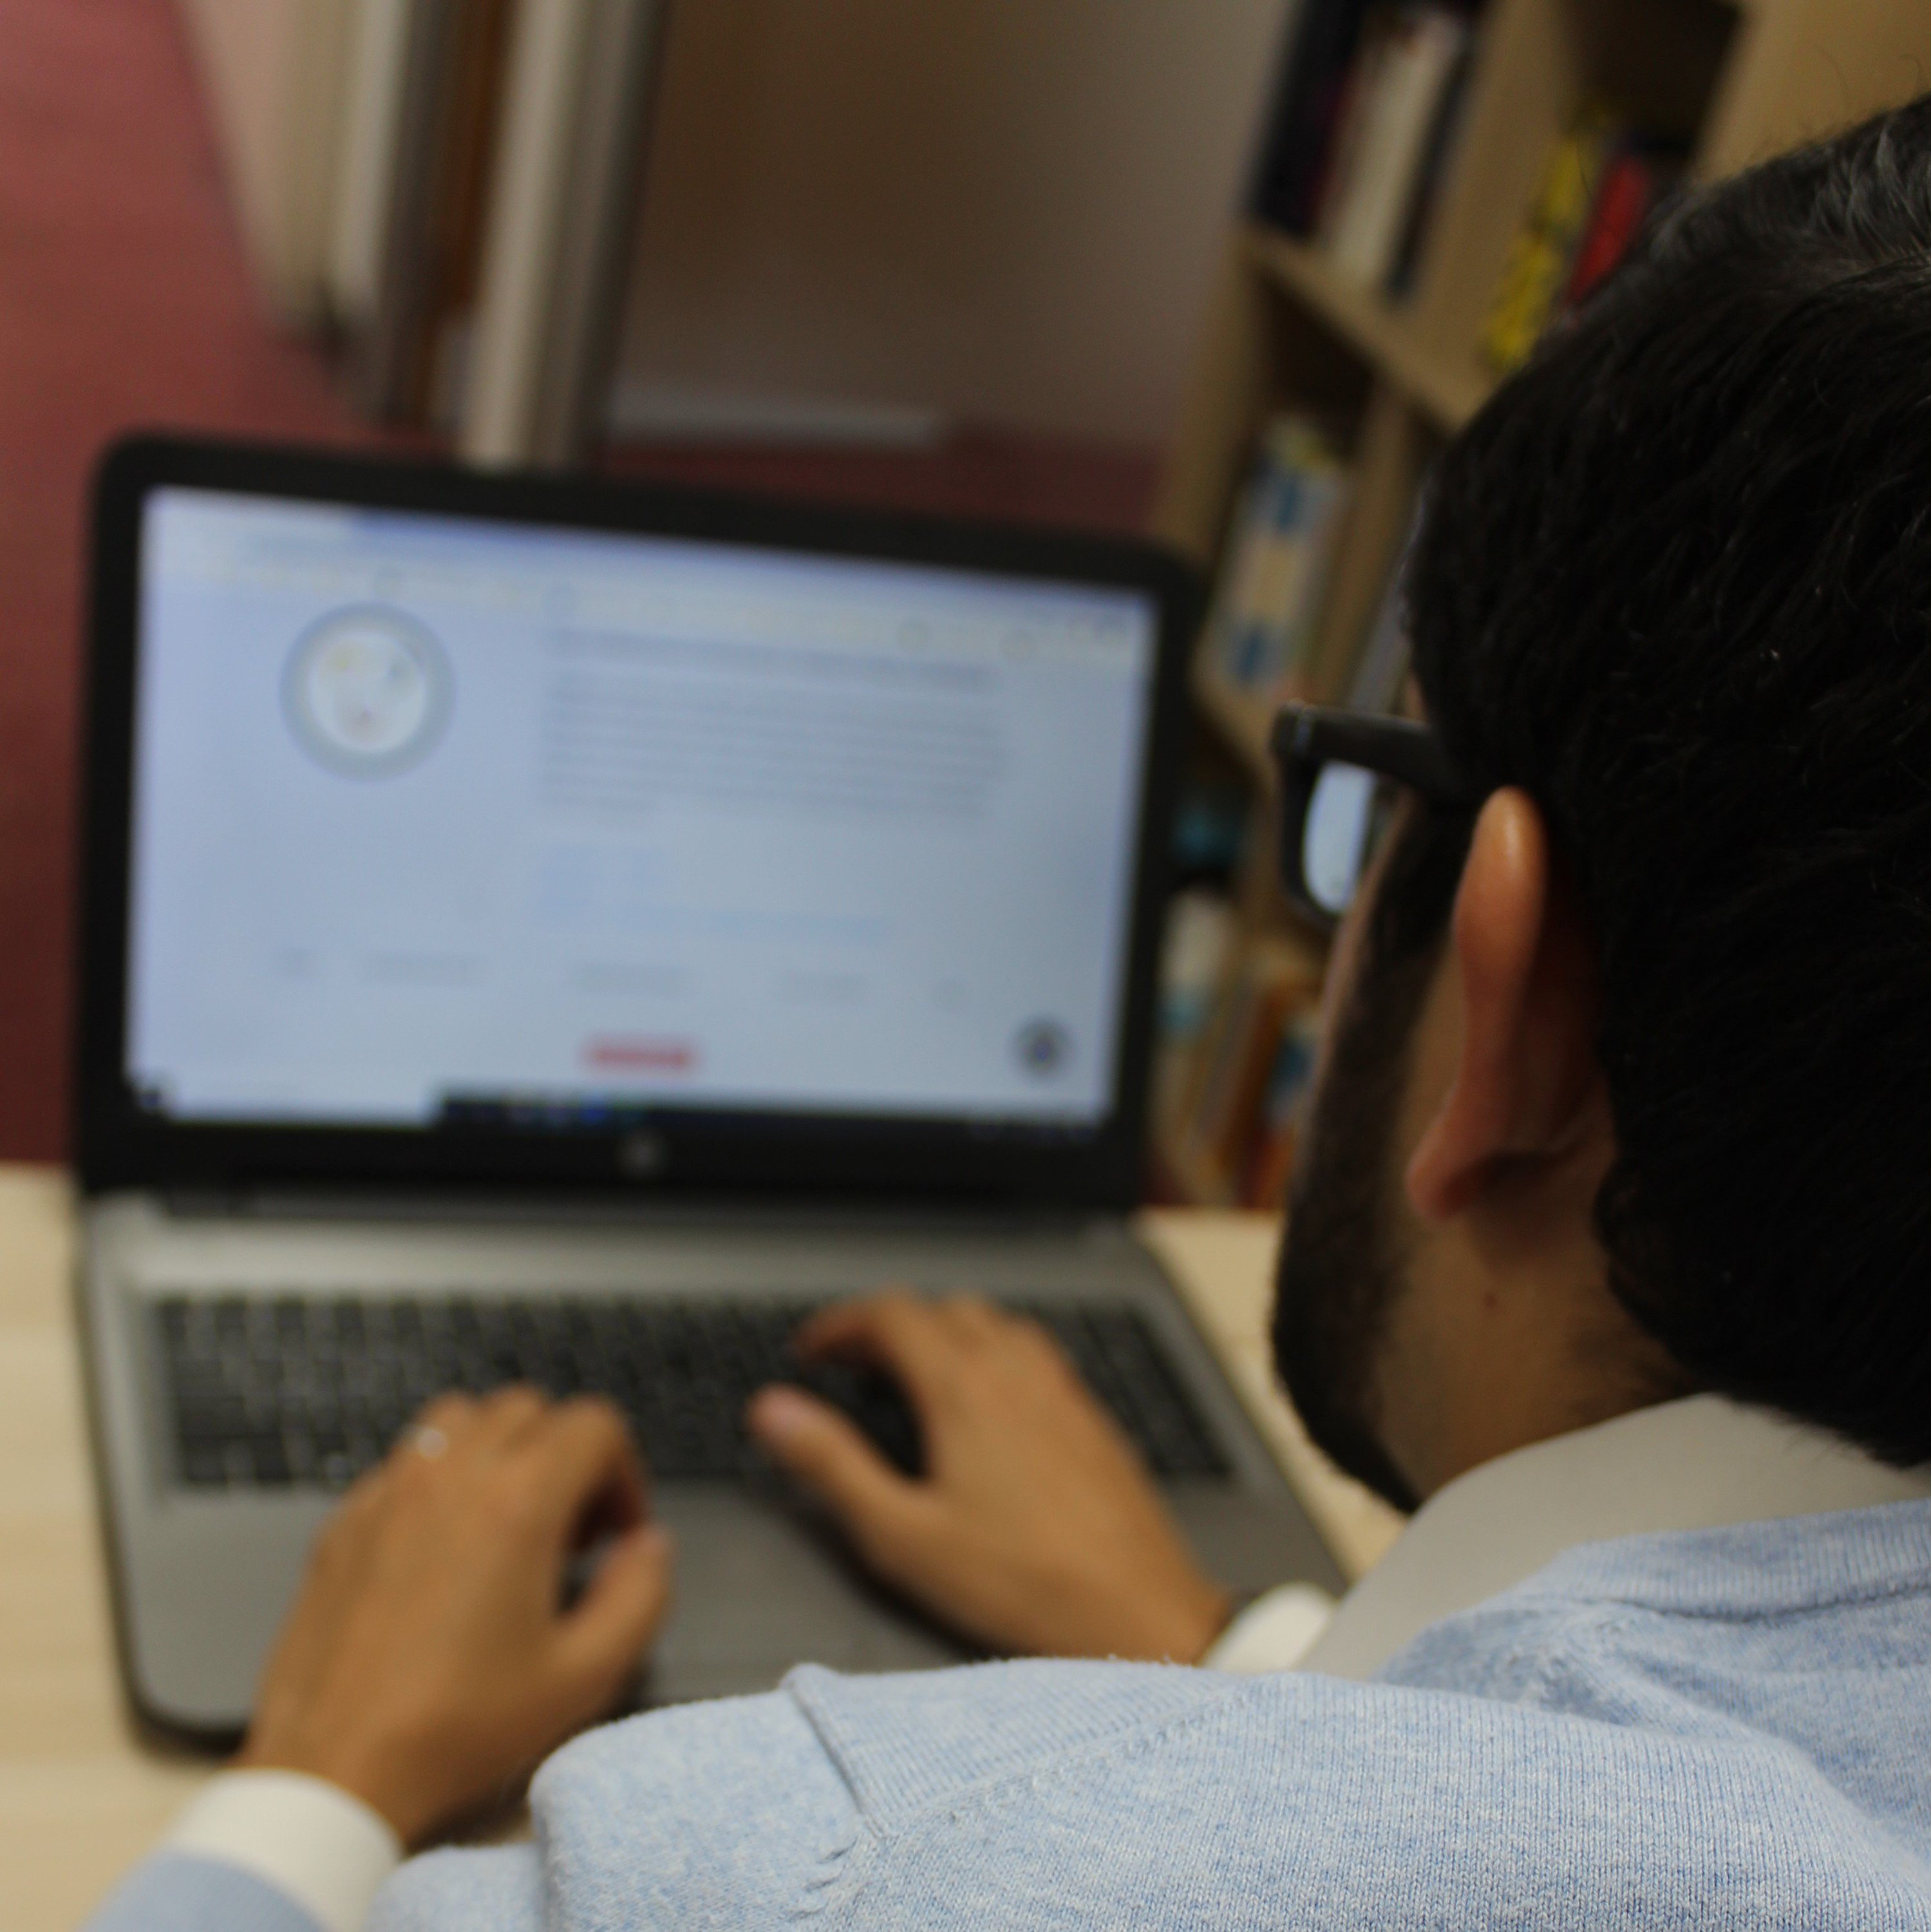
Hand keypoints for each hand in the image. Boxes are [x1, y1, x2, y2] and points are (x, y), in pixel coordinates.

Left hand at [238, 1388, 671, 1847]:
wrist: (333, 1769)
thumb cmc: (457, 1729)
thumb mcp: (584, 1677)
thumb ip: (640, 1596)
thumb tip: (649, 1546)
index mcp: (518, 1501)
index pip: (594, 1425)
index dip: (624, 1474)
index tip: (616, 1536)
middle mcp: (451, 1475)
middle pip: (531, 1410)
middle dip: (566, 1457)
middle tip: (568, 1535)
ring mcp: (388, 1491)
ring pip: (462, 1418)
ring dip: (499, 1452)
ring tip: (506, 1523)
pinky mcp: (344, 1520)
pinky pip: (405, 1461)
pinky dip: (439, 1481)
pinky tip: (442, 1552)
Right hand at [745, 1293, 1229, 1662]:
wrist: (1139, 1611)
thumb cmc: (1021, 1584)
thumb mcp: (902, 1536)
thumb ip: (832, 1466)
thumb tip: (773, 1410)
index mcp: (964, 1389)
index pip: (892, 1314)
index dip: (841, 1324)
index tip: (810, 1351)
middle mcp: (1016, 1373)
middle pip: (940, 1310)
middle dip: (887, 1327)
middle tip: (850, 1369)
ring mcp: (1061, 1391)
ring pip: (992, 1324)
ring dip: (942, 1334)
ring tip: (910, 1381)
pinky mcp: (1091, 1417)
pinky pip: (1034, 1354)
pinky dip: (991, 1355)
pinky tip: (984, 1409)